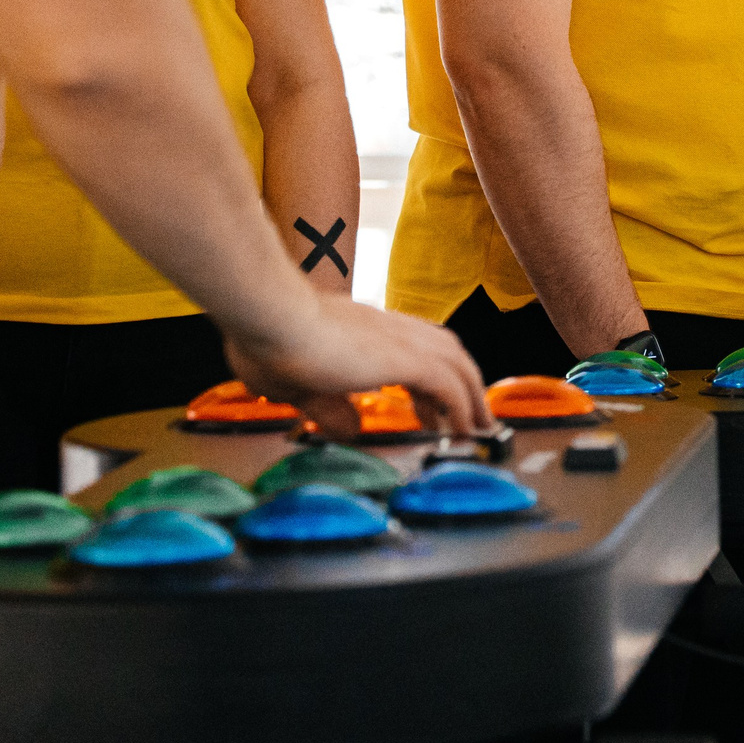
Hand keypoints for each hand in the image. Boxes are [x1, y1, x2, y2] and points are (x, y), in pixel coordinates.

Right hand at [229, 299, 491, 437]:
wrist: (268, 314)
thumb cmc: (264, 340)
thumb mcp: (296, 385)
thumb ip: (327, 407)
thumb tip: (350, 428)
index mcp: (360, 328)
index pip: (410, 345)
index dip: (426, 376)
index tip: (427, 407)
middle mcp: (385, 327)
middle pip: (443, 347)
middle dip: (462, 381)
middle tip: (470, 416)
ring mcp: (395, 339)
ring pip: (455, 361)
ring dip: (471, 394)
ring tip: (478, 426)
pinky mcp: (400, 356)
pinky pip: (447, 383)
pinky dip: (460, 405)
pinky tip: (463, 428)